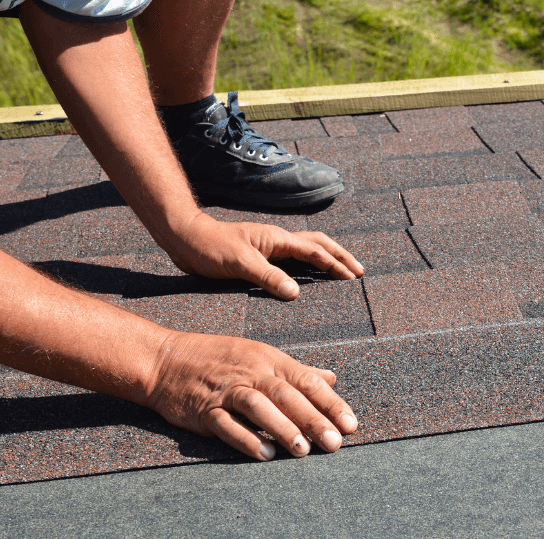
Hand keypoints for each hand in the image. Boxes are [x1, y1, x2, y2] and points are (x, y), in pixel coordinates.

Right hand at [147, 330, 357, 459]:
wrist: (165, 360)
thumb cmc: (219, 359)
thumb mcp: (261, 356)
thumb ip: (297, 371)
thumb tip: (331, 378)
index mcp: (270, 360)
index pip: (308, 380)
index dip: (331, 403)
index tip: (351, 425)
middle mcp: (251, 373)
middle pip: (287, 395)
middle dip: (313, 420)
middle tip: (335, 443)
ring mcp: (227, 391)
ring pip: (259, 407)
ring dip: (283, 429)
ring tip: (303, 451)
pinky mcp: (205, 409)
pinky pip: (227, 424)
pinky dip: (246, 439)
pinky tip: (265, 454)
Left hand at [158, 211, 364, 298]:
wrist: (185, 239)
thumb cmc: (210, 247)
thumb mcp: (240, 264)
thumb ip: (269, 277)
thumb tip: (296, 293)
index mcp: (277, 239)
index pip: (314, 251)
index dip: (334, 264)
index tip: (352, 277)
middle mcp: (277, 241)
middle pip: (318, 244)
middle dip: (340, 256)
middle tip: (358, 271)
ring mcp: (270, 248)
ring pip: (307, 250)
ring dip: (327, 258)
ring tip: (343, 271)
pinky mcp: (261, 257)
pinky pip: (293, 260)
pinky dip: (309, 266)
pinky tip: (311, 277)